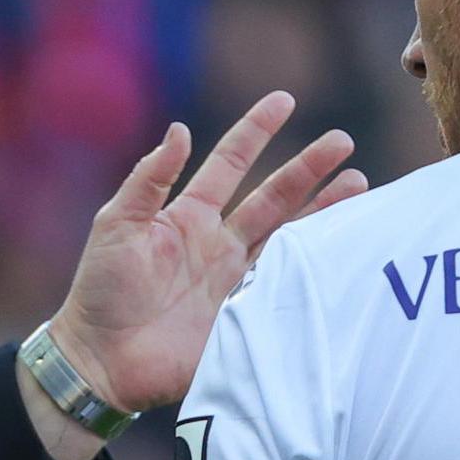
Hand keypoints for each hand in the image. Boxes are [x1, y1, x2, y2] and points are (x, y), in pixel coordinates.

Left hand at [49, 92, 365, 412]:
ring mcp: (238, 280)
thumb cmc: (101, 290)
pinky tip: (343, 248)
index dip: (256, 132)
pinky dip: (315, 268)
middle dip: (309, 169)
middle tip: (343, 141)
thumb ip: (149, 180)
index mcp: (190, 216)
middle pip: (275, 197)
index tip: (284, 101)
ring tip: (359, 184)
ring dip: (324, 211)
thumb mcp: (116, 225)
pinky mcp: (247, 315)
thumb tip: (179, 129)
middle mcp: (221, 243)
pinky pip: (288, 286)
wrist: (101, 359)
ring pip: (291, 237)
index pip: (231, 164)